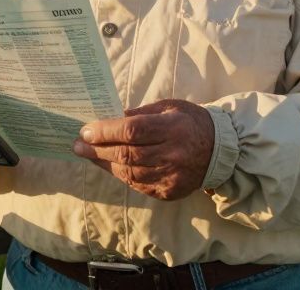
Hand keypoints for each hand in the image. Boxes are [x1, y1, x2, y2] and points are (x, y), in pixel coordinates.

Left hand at [72, 99, 213, 200]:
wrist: (221, 151)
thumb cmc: (190, 122)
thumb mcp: (168, 107)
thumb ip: (139, 114)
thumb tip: (108, 119)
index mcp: (173, 128)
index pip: (132, 131)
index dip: (105, 132)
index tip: (85, 131)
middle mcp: (173, 155)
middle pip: (127, 154)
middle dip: (97, 150)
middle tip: (78, 145)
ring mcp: (172, 177)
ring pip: (129, 173)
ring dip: (104, 164)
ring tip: (88, 155)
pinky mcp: (169, 192)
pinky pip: (138, 185)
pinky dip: (121, 175)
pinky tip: (109, 166)